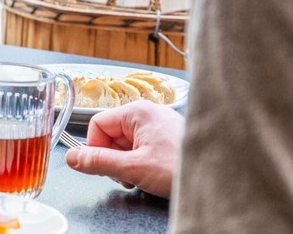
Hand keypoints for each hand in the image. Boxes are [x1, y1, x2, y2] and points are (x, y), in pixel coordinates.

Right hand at [64, 100, 183, 197]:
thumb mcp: (133, 168)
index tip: (102, 167)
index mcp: (137, 112)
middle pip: (112, 133)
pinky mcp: (169, 137)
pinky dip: (142, 162)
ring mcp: (160, 124)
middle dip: (114, 158)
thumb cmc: (182, 169)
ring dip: (128, 162)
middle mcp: (149, 112)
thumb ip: (98, 162)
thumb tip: (72, 158)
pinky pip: (143, 146)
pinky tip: (153, 174)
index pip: (97, 124)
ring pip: (127, 142)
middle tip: (127, 176)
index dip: (95, 148)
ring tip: (143, 176)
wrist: (221, 180)